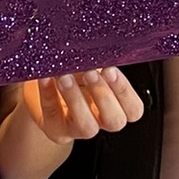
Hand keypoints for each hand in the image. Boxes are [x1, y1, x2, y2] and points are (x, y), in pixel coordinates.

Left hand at [22, 69, 143, 143]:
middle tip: (90, 72)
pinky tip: (45, 78)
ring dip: (77, 99)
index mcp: (117, 105)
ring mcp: (78, 129)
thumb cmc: (75, 72)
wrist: (47, 85)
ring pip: (87, 126)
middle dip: (103, 95)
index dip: (124, 91)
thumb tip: (98, 48)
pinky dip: (49, 94)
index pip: (133, 109)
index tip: (109, 69)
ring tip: (65, 76)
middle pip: (115, 121)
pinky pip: (53, 114)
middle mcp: (101, 120)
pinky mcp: (55, 128)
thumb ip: (98, 60)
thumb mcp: (90, 64)